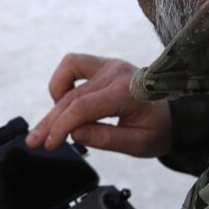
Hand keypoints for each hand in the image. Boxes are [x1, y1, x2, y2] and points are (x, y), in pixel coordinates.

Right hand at [25, 54, 170, 157]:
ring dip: (54, 100)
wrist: (173, 114)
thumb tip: (74, 132)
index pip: (83, 107)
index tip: (50, 144)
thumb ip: (106, 139)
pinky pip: (73, 65)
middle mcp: (116, 73)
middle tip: (35, 142)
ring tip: (50, 124)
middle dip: (50, 121)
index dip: (61, 127)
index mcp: (127, 92)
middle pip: (71, 96)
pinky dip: (62, 83)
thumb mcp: (138, 144)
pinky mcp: (103, 64)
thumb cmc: (158, 130)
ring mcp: (109, 65)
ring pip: (67, 76)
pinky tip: (63, 104)